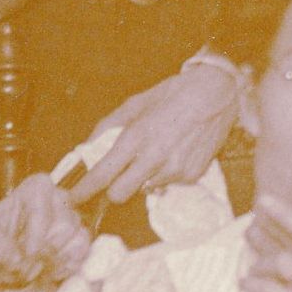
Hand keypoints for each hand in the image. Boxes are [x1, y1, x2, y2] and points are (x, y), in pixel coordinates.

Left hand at [0, 173, 92, 291]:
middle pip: (65, 225)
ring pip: (78, 239)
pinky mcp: (81, 241)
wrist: (0, 257)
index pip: (44, 206)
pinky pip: (83, 254)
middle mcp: (60, 199)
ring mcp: (74, 220)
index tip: (25, 256)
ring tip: (31, 274)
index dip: (36, 234)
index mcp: (36, 188)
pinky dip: (64, 269)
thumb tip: (17, 261)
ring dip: (53, 264)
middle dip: (43, 255)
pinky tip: (46, 274)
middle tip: (23, 272)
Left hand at [67, 59, 242, 207]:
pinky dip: (165, 173)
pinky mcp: (192, 175)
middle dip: (113, 190)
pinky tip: (175, 152)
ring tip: (157, 153)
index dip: (83, 190)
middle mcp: (154, 158)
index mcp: (136, 137)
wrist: (218, 93)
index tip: (73, 198)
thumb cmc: (174, 94)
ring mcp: (175, 170)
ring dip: (143, 178)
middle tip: (116, 177)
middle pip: (120, 195)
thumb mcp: (136, 102)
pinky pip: (168, 183)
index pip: (102, 174)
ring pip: (145, 189)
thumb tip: (88, 147)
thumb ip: (108, 126)